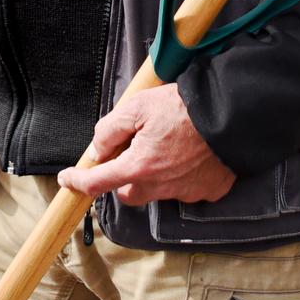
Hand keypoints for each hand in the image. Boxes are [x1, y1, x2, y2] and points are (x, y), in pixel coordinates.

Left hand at [58, 83, 235, 207]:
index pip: (97, 183)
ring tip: (168, 146)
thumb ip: (111, 128)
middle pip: (129, 192)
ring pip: (157, 191)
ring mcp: (185, 192)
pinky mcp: (207, 191)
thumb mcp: (138, 106)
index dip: (77, 181)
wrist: (231, 113)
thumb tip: (99, 148)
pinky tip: (191, 154)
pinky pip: (186, 189)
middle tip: (133, 152)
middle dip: (124, 178)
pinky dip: (183, 176)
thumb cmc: (183, 107)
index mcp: (138, 167)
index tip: (67, 179)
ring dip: (154, 175)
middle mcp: (159, 187)